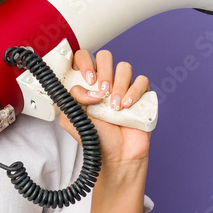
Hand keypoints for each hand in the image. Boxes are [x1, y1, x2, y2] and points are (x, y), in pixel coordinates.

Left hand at [58, 49, 151, 171]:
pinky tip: (126, 107)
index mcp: (87, 84)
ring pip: (124, 67)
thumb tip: (86, 88)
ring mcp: (124, 87)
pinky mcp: (141, 95)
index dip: (84, 62)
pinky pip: (142, 81)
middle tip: (102, 93)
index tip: (86, 79)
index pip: (83, 58)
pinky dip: (134, 92)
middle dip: (103, 72)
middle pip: (105, 56)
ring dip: (119, 85)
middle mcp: (105, 82)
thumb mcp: (72, 119)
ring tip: (115, 106)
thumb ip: (70, 99)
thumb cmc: (96, 138)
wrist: (117, 155)